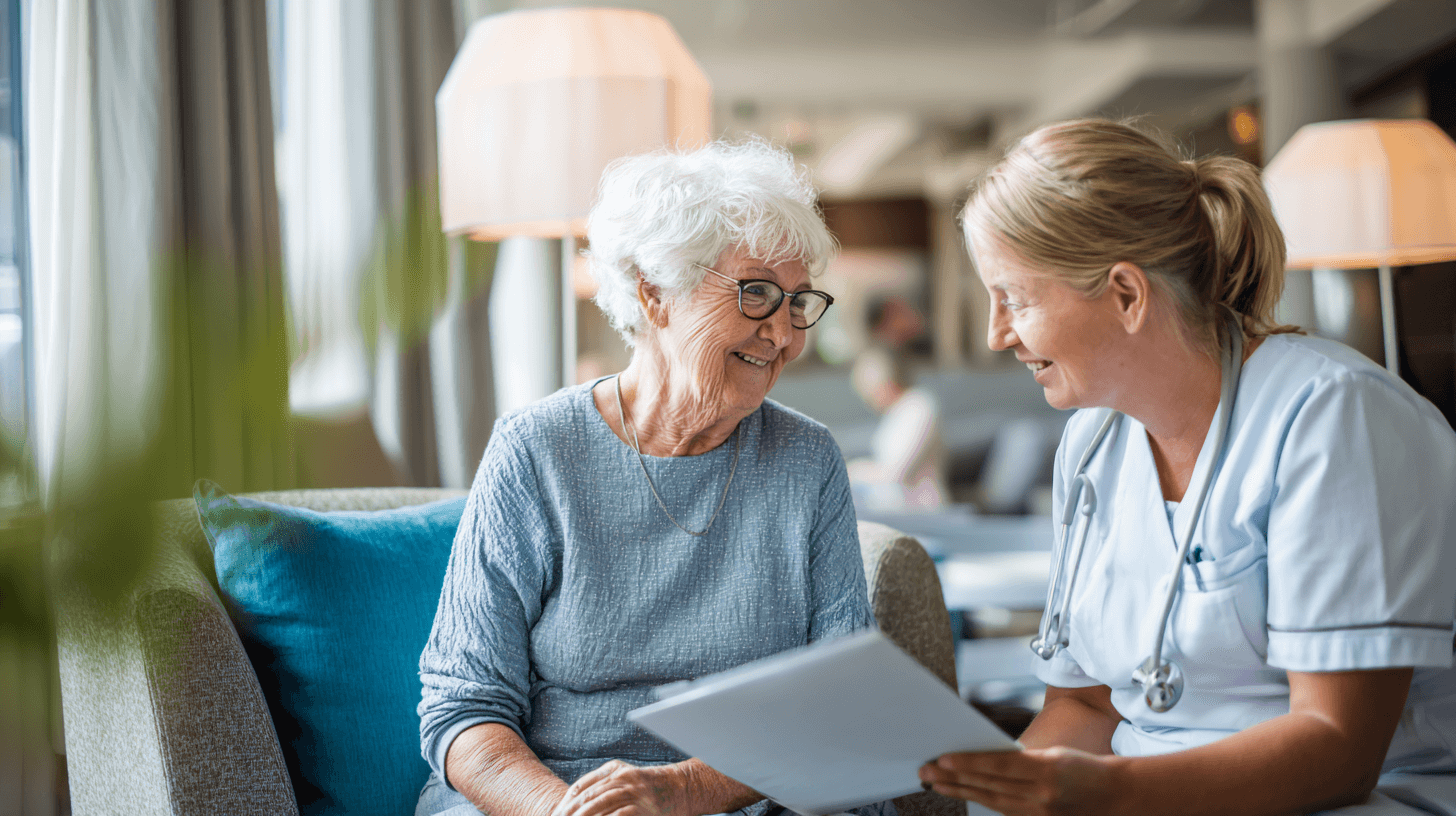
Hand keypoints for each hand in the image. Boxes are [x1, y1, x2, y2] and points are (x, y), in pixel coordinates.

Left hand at [551, 760, 693, 815]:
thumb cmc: (647, 788)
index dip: (566, 802)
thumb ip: (602, 783)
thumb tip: (573, 800)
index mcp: (613, 769)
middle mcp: (622, 778)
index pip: (582, 786)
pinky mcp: (642, 807)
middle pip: (588, 797)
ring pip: (600, 804)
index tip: (556, 815)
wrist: (680, 788)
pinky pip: (619, 814)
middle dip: (571, 812)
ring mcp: (633, 792)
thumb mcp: (624, 777)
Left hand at [918, 747, 1118, 815]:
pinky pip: (1004, 810)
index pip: (1000, 765)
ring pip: (992, 800)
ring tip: (935, 782)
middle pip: (990, 785)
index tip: (944, 758)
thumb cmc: (1085, 768)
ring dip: (961, 791)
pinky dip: (982, 801)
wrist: (1116, 796)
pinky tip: (963, 794)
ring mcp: (1040, 812)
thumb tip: (985, 758)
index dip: (970, 762)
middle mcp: (1042, 794)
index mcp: (1048, 770)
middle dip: (955, 778)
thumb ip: (1022, 759)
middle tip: (926, 769)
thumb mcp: (1055, 754)